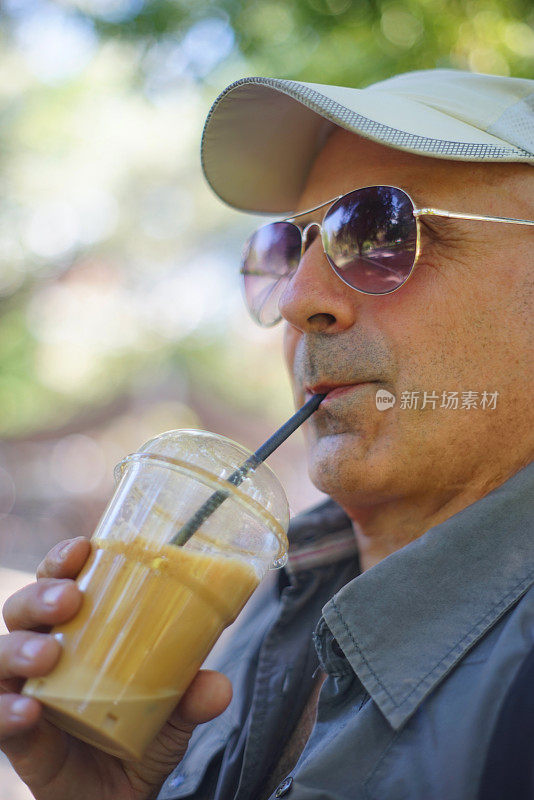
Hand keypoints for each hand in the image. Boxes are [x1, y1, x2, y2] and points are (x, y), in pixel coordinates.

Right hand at [0, 537, 231, 799]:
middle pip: (23, 607)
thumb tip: (219, 686)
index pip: (61, 580)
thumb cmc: (140, 735)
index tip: (83, 548)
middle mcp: (45, 652)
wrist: (122, 797)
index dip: (63, 558)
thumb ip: (192, 696)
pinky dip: (6, 710)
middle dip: (40, 594)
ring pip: (0, 654)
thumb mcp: (174, 712)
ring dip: (20, 647)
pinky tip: (29, 709)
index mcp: (79, 630)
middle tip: (70, 600)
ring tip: (49, 654)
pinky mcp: (17, 735)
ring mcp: (25, 691)